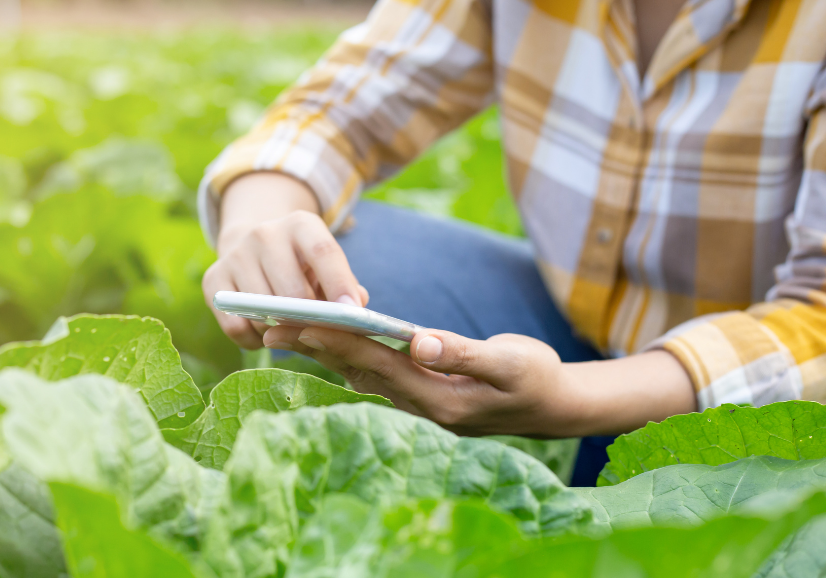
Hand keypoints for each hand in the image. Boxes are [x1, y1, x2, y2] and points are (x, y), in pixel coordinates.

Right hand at [203, 172, 367, 348]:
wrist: (252, 245)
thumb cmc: (301, 264)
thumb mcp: (326, 265)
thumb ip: (345, 285)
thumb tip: (356, 307)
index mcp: (301, 224)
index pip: (323, 252)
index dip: (338, 283)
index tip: (351, 311)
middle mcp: (264, 234)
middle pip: (291, 290)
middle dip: (308, 319)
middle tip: (318, 333)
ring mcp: (235, 255)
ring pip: (262, 311)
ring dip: (280, 331)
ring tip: (291, 331)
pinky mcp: (212, 279)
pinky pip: (235, 325)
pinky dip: (253, 339)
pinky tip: (264, 333)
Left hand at [262, 325, 696, 437]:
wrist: (556, 407)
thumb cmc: (536, 379)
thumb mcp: (509, 362)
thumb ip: (464, 353)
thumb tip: (418, 340)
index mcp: (438, 396)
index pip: (374, 364)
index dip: (335, 341)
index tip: (298, 322)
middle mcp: (421, 403)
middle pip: (357, 370)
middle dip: (314, 345)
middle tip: (270, 323)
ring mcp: (422, 401)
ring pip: (362, 375)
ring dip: (325, 352)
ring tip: (286, 329)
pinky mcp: (425, 393)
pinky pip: (377, 375)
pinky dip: (350, 357)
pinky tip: (329, 342)